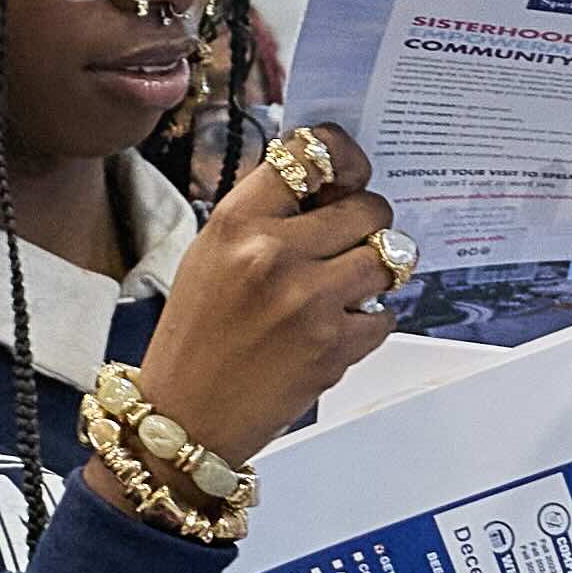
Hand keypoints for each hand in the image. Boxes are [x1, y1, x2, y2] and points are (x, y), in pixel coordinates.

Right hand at [119, 130, 406, 497]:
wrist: (183, 419)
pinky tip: (337, 329)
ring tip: (351, 284)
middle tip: (351, 241)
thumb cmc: (195, 337)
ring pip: (388, 257)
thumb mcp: (210, 255)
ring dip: (377, 269)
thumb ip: (266, 217)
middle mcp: (273, 255)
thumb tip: (331, 188)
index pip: (310, 152)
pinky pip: (385, 315)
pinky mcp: (334, 348)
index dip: (343, 155)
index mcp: (237, 223)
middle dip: (367, 222)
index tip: (350, 170)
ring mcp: (308, 302)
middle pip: (367, 206)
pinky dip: (370, 321)